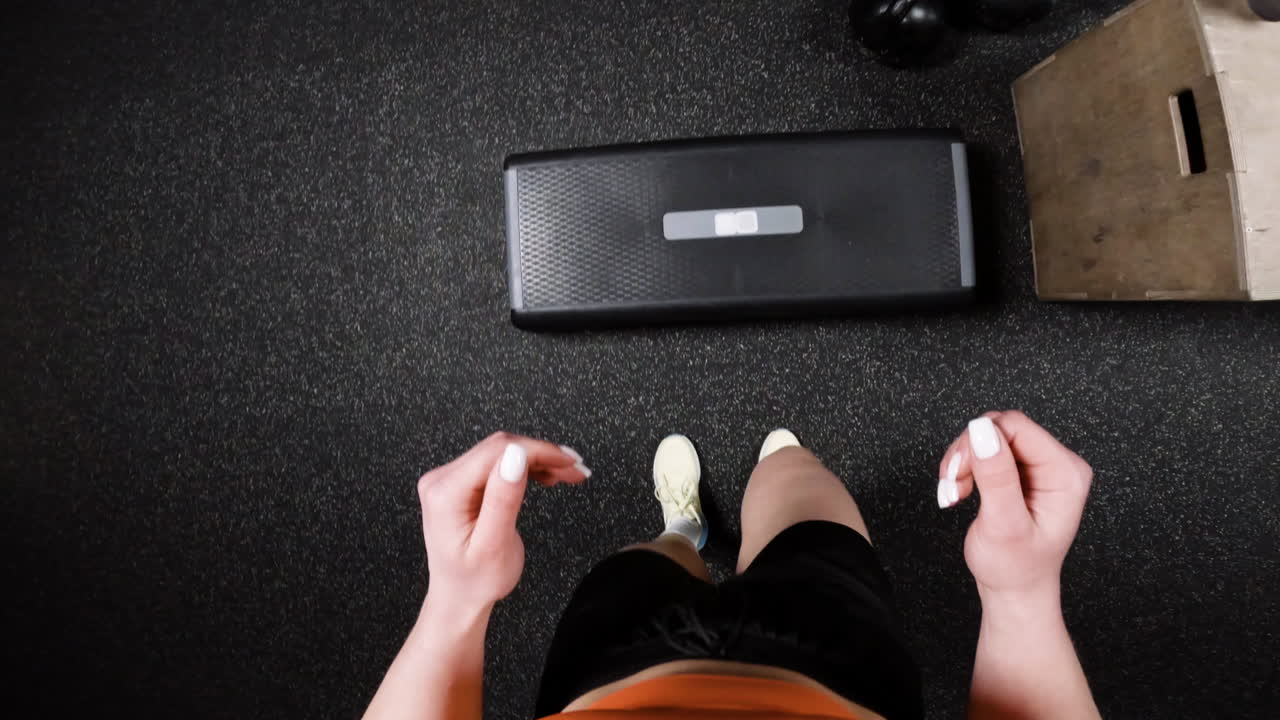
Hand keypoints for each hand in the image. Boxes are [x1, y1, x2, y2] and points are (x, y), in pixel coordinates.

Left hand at [417, 432, 587, 609]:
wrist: (460, 598)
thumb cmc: (476, 581)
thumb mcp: (494, 545)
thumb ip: (503, 498)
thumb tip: (516, 455)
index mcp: (445, 493)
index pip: (497, 451)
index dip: (537, 450)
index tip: (567, 461)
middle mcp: (442, 480)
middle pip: (501, 448)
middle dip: (543, 454)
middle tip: (575, 469)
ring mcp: (450, 479)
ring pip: (503, 453)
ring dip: (539, 459)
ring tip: (568, 474)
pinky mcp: (462, 483)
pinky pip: (498, 463)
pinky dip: (527, 467)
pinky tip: (546, 475)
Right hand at [937, 411, 1092, 604]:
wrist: (1015, 591)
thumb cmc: (1015, 568)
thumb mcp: (1004, 524)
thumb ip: (996, 476)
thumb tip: (982, 431)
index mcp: (1065, 473)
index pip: (1015, 426)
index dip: (979, 444)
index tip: (961, 473)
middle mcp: (1057, 464)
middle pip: (1000, 428)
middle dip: (968, 453)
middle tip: (954, 485)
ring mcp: (1040, 467)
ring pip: (988, 437)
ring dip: (962, 461)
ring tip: (955, 492)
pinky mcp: (1022, 471)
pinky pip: (987, 450)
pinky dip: (965, 467)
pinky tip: (960, 490)